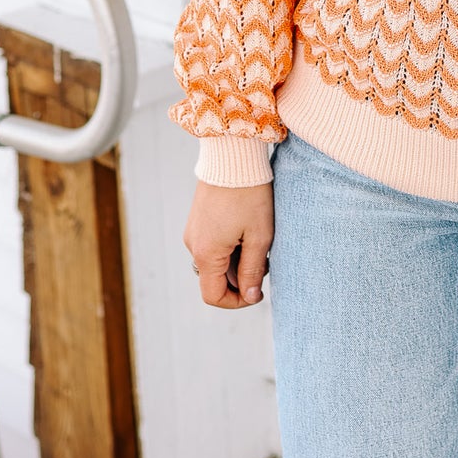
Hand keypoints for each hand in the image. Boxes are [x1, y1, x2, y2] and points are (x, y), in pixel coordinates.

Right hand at [183, 179, 273, 309]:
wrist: (233, 155)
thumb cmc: (250, 195)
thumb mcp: (259, 236)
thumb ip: (253, 270)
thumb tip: (250, 296)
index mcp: (206, 254)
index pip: (213, 296)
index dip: (237, 302)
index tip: (258, 293)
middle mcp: (193, 245)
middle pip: (214, 280)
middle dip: (240, 279)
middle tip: (264, 261)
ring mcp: (193, 232)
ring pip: (215, 262)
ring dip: (236, 262)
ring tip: (257, 240)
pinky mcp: (198, 220)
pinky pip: (212, 245)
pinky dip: (230, 247)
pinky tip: (247, 230)